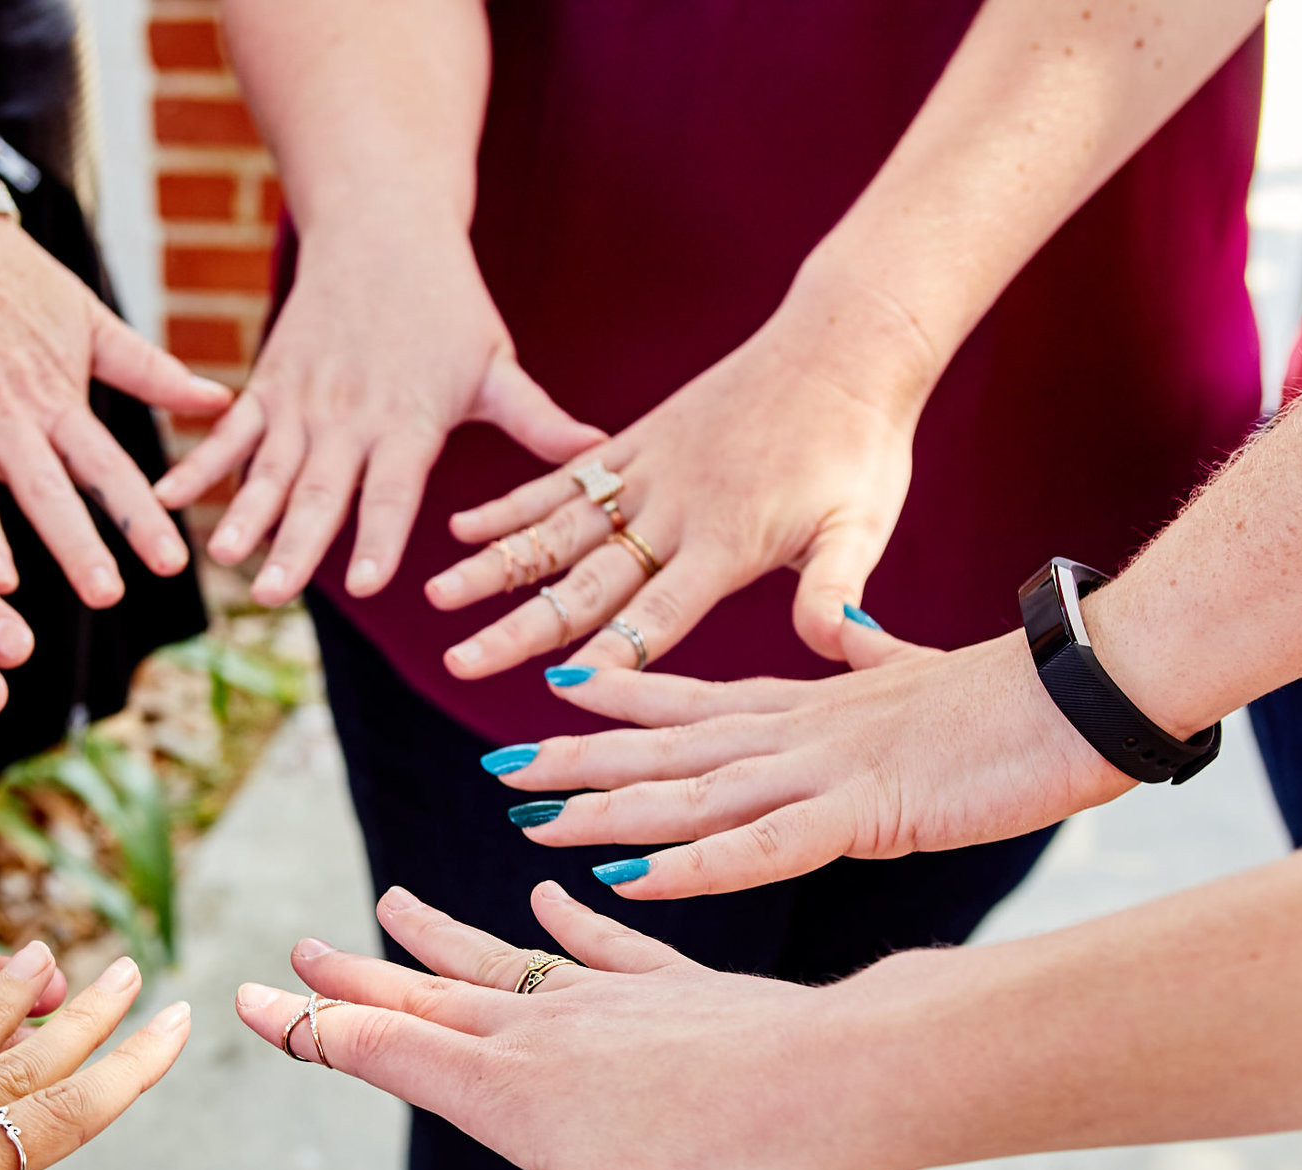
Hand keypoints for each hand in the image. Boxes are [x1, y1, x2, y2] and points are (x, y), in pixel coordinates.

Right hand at [0, 218, 232, 605]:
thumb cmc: (12, 279)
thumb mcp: (88, 317)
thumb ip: (149, 371)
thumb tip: (222, 400)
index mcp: (56, 398)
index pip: (107, 467)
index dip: (140, 515)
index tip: (172, 562)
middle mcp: (3, 410)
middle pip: (45, 485)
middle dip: (76, 540)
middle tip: (106, 594)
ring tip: (0, 582)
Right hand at [152, 229, 601, 606]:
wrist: (381, 225)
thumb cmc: (449, 303)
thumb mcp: (498, 363)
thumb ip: (539, 420)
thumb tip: (599, 455)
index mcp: (408, 421)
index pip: (393, 490)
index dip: (376, 535)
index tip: (361, 582)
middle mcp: (349, 418)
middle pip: (320, 490)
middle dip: (295, 544)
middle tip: (273, 592)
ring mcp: (301, 402)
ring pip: (267, 468)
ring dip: (242, 513)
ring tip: (219, 555)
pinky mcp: (267, 387)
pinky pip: (228, 433)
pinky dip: (198, 463)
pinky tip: (168, 498)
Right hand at [234, 885, 890, 1169]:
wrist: (827, 1087)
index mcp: (499, 1090)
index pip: (375, 1050)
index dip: (306, 1028)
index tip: (244, 994)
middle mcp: (537, 1029)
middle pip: (424, 996)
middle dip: (355, 978)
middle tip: (298, 950)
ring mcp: (607, 999)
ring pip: (499, 961)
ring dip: (437, 939)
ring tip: (389, 904)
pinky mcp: (673, 986)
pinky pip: (601, 943)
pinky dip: (566, 919)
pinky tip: (547, 895)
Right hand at [432, 275, 936, 679]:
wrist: (845, 344)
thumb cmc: (861, 446)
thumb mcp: (865, 524)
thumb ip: (838, 590)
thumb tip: (836, 647)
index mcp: (728, 541)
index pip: (659, 611)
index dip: (612, 653)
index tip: (557, 692)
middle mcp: (673, 508)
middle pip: (584, 580)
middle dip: (519, 626)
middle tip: (461, 662)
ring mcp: (646, 472)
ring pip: (555, 528)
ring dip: (495, 566)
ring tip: (435, 597)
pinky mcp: (635, 443)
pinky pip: (562, 479)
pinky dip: (512, 504)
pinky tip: (462, 528)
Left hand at [489, 632, 1128, 897]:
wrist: (1097, 683)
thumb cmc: (1027, 689)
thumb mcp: (926, 672)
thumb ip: (874, 656)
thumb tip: (847, 631)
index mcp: (814, 703)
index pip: (697, 698)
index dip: (625, 696)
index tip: (557, 687)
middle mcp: (800, 731)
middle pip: (667, 747)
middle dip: (580, 761)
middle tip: (501, 771)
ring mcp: (826, 769)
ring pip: (690, 793)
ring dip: (606, 811)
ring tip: (529, 823)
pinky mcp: (866, 810)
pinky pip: (759, 846)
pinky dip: (692, 863)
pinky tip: (628, 874)